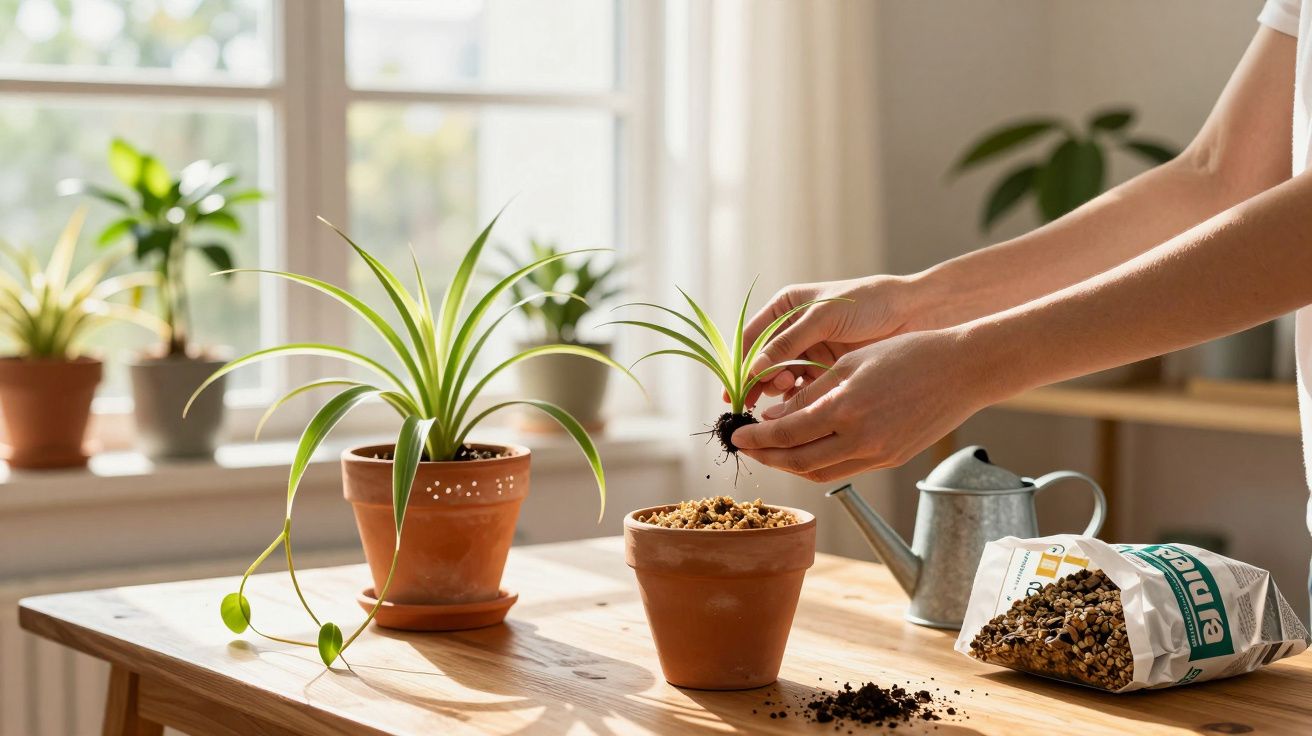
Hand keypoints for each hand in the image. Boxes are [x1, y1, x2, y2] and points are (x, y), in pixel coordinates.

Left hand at [731, 328, 999, 482]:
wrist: (963, 371)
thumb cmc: (907, 355)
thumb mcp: (849, 364)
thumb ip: (810, 394)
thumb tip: (774, 417)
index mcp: (846, 408)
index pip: (786, 433)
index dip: (757, 437)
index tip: (737, 434)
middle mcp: (861, 439)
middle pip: (798, 461)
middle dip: (767, 457)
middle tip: (747, 446)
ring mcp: (878, 454)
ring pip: (819, 472)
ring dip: (789, 465)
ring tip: (771, 451)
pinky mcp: (890, 460)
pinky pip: (842, 470)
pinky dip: (817, 465)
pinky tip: (805, 451)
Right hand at [736, 275, 921, 407]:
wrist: (914, 312)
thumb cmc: (868, 302)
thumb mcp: (824, 317)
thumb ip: (788, 343)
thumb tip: (756, 369)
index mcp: (786, 307)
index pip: (752, 337)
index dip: (741, 362)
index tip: (733, 387)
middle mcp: (794, 330)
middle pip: (764, 361)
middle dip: (760, 379)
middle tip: (755, 399)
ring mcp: (810, 351)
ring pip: (782, 377)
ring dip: (780, 388)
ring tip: (787, 388)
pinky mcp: (827, 370)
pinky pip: (804, 388)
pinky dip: (799, 398)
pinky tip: (799, 403)